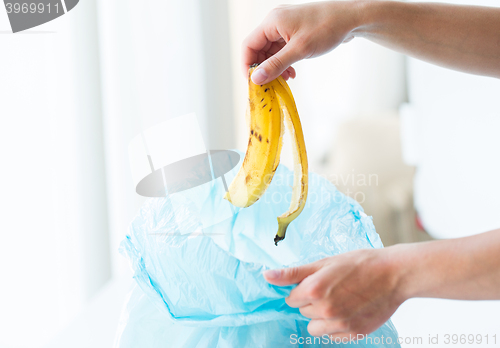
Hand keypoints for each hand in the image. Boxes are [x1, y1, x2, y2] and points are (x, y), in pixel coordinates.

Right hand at [242, 1, 362, 83]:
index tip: (253, 83)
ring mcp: (285, 28)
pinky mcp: (294, 34)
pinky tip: (292, 73)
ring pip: (271, 52)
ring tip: (284, 81)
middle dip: (263, 69)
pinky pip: (282, 51)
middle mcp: (276, 23)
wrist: (351, 19)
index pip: (249, 45)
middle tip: (270, 86)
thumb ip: (276, 65)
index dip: (247, 65)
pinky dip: (284, 63)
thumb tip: (256, 79)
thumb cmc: (327, 28)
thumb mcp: (299, 50)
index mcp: (272, 22)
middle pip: (258, 50)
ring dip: (275, 68)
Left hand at [263, 246, 406, 338]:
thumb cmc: (359, 263)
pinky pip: (332, 336)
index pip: (291, 299)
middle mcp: (325, 310)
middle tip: (331, 288)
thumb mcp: (324, 262)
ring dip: (321, 317)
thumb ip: (293, 273)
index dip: (302, 289)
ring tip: (339, 300)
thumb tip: (267, 276)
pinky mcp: (353, 333)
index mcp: (314, 290)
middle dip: (312, 301)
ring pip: (314, 327)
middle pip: (303, 312)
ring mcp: (340, 324)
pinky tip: (348, 310)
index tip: (316, 282)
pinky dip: (336, 326)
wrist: (393, 274)